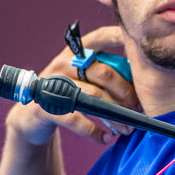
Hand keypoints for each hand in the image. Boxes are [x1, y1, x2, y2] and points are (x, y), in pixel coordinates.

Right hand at [5, 25, 137, 145]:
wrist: (32, 117)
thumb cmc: (69, 95)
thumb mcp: (83, 79)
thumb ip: (106, 75)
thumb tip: (142, 89)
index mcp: (76, 52)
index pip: (100, 37)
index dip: (119, 36)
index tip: (139, 42)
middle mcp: (64, 63)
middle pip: (104, 74)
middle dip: (126, 93)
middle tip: (138, 109)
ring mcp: (53, 84)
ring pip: (94, 98)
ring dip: (116, 116)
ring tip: (128, 129)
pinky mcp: (46, 106)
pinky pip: (77, 120)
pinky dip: (95, 131)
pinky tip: (106, 138)